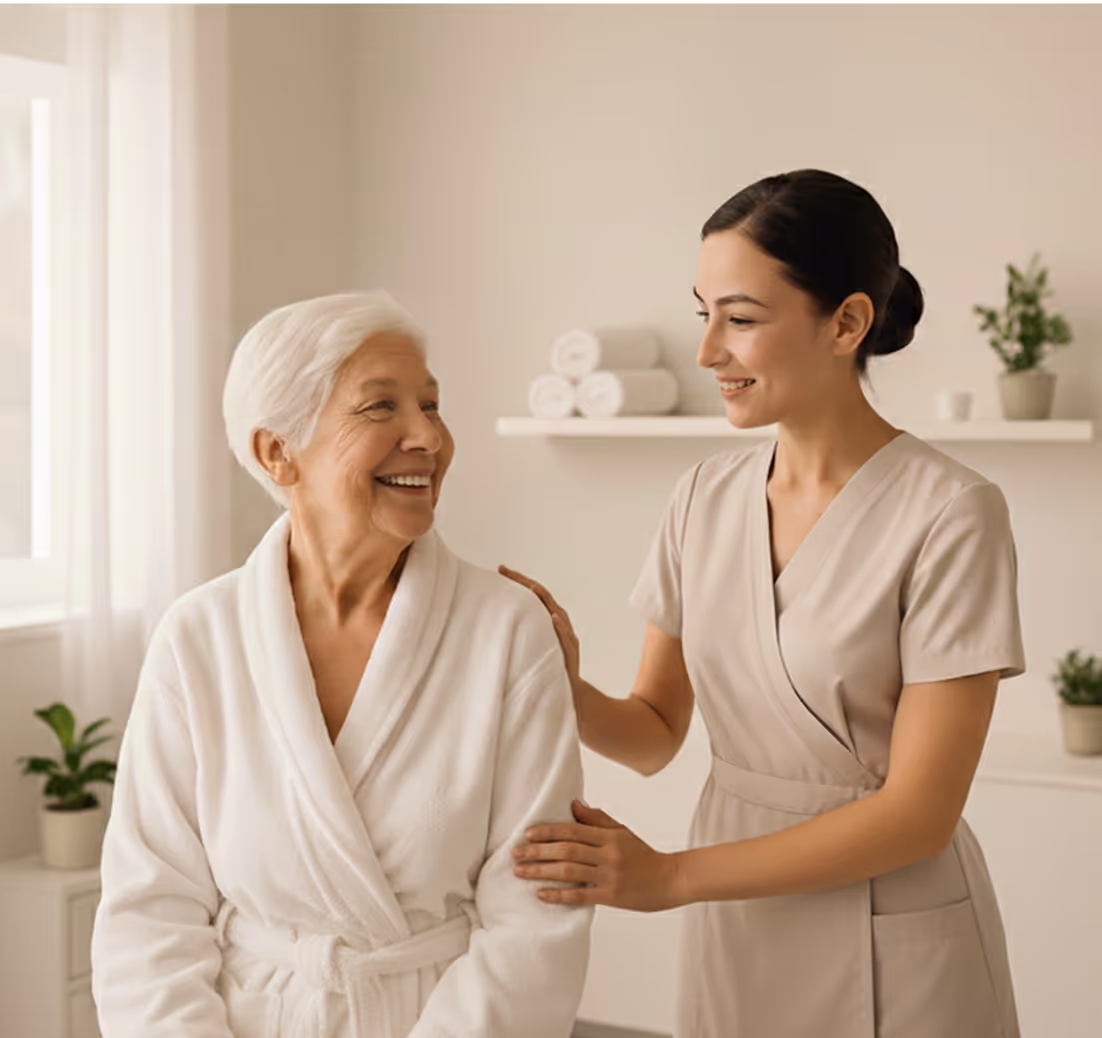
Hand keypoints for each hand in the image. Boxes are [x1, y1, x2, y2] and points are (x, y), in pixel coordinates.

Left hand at [498, 566, 580, 688]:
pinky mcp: (571, 651)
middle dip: (525, 582)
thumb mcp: (533, 646)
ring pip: (557, 613)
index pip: (534, 594)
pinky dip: (561, 627)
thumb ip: (522, 632)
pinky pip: (566, 637)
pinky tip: (554, 618)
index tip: (500, 569)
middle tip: (506, 571)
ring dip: (545, 600)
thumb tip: (494, 624)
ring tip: (532, 588)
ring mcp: (567, 636)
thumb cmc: (549, 667)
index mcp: (550, 619)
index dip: (519, 580)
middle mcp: (560, 622)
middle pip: (543, 596)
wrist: (570, 691)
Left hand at [512, 800, 686, 911]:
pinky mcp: (611, 896)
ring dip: (541, 871)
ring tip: (520, 871)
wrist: (671, 879)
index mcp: (609, 836)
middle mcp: (607, 854)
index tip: (527, 833)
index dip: (548, 831)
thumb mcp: (623, 832)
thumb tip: (574, 805)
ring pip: (569, 871)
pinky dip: (558, 895)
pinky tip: (541, 893)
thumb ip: (598, 820)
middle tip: (515, 853)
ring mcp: (609, 876)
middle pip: (566, 849)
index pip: (573, 830)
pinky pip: (579, 896)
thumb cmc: (644, 855)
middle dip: (537, 851)